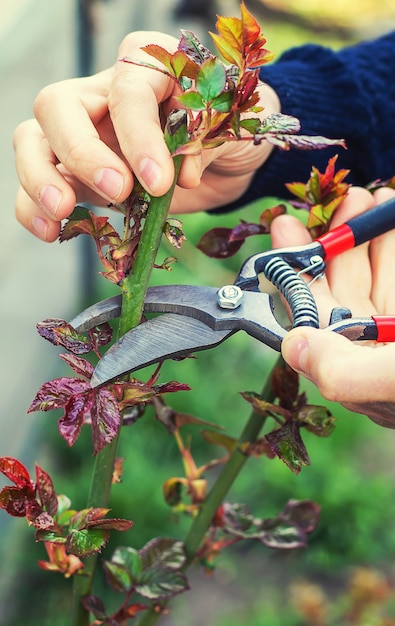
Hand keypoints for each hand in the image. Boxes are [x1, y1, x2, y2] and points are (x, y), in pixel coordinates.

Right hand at [13, 31, 279, 241]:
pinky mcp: (77, 172)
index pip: (128, 92)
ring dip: (39, 177)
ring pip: (34, 139)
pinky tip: (49, 229)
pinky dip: (33, 206)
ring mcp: (83, 132)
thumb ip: (209, 138)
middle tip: (116, 191)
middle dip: (82, 152)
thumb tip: (182, 174)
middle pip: (59, 105)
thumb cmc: (229, 130)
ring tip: (61, 212)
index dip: (139, 136)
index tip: (158, 181)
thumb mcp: (233, 126)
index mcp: (147, 66)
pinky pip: (39, 182)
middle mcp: (104, 92)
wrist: (226, 158)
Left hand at [270, 186, 394, 427]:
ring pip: (377, 280)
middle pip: (345, 292)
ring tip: (369, 196)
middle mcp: (380, 356)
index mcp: (365, 377)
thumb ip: (344, 372)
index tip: (289, 226)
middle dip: (339, 243)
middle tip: (345, 197)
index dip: (296, 273)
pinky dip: (393, 249)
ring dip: (368, 238)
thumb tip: (291, 349)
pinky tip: (390, 222)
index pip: (313, 319)